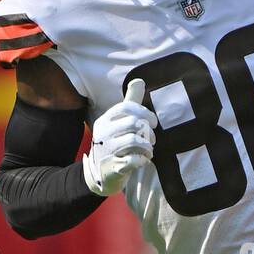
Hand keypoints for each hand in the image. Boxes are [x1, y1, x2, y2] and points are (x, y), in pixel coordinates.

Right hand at [82, 78, 157, 195]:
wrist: (100, 173)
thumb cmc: (114, 143)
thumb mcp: (119, 122)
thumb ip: (130, 102)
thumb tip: (139, 80)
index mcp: (105, 120)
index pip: (127, 108)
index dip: (145, 113)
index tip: (153, 123)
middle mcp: (103, 133)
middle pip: (133, 123)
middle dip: (149, 131)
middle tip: (152, 140)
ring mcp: (107, 150)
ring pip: (134, 141)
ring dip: (148, 147)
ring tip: (149, 151)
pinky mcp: (113, 167)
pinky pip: (133, 159)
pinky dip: (143, 160)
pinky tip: (143, 160)